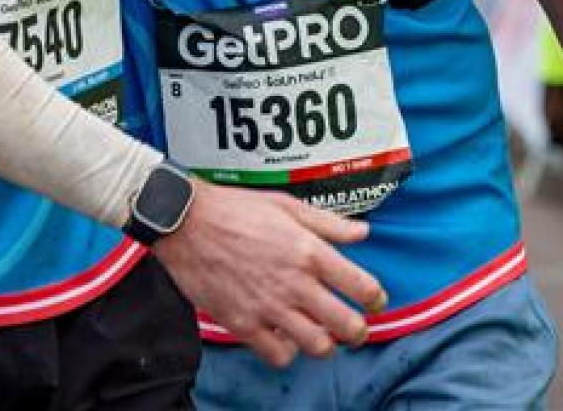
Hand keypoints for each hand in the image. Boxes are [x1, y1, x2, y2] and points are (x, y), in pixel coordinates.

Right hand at [153, 179, 385, 366]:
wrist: (186, 222)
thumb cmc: (236, 209)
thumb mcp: (286, 205)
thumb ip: (328, 223)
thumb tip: (363, 232)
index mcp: (308, 250)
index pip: (361, 286)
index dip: (376, 298)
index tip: (374, 300)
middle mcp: (294, 282)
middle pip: (347, 325)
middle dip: (358, 331)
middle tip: (355, 328)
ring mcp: (269, 307)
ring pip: (317, 347)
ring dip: (325, 344)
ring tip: (320, 334)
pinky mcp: (244, 324)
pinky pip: (279, 356)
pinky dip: (287, 351)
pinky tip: (284, 336)